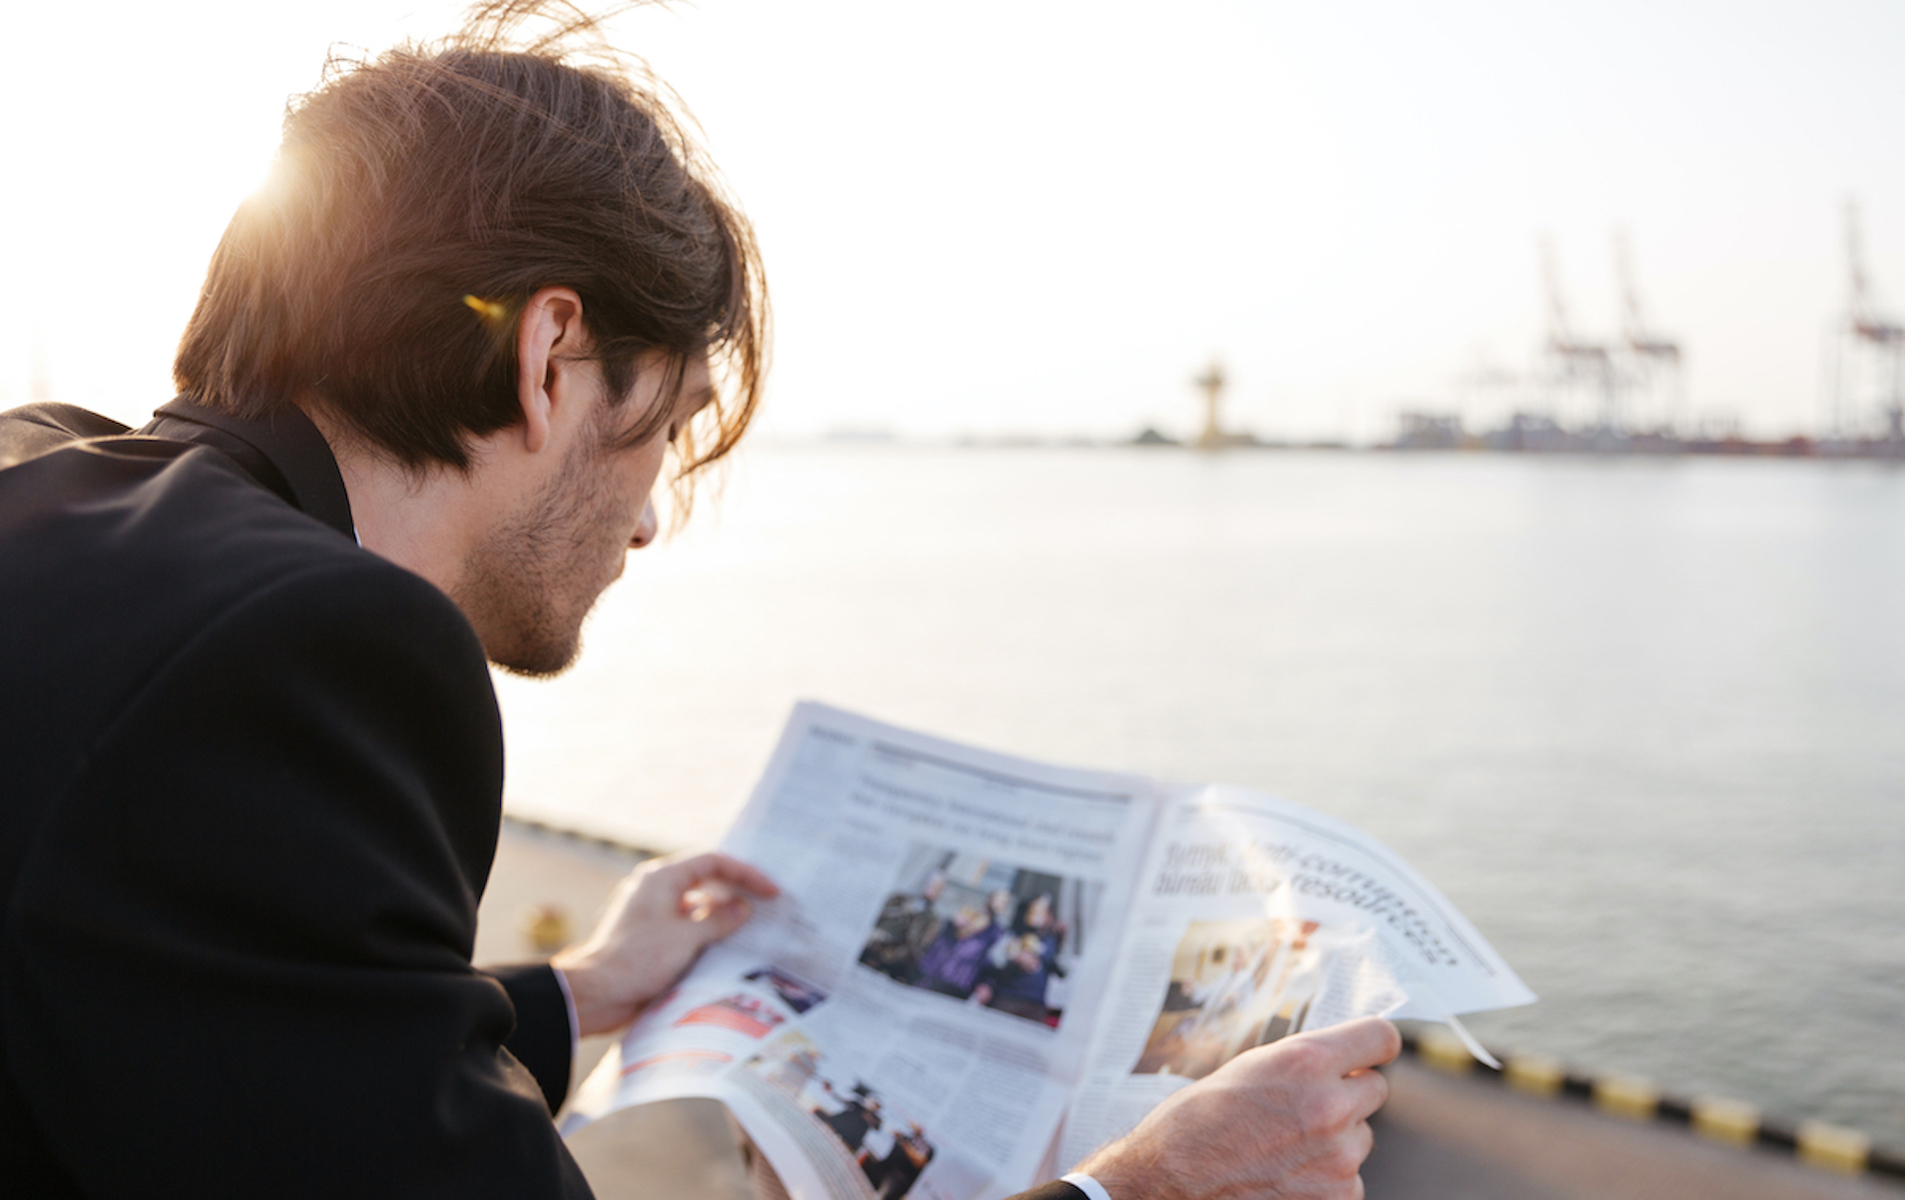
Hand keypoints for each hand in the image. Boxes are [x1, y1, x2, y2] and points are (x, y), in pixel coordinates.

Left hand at [551, 851, 778, 1036]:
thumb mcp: (687, 938)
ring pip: (697, 903)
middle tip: (766, 904)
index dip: (746, 873)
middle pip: (706, 879)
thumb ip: (720, 920)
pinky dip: (708, 930)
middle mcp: (657, 888)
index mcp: (662, 878)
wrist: (596, 994)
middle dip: (736, 890)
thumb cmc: (637, 961)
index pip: (713, 862)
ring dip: (723, 913)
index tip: (770, 891)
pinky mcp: (652, 935)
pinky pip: (687, 924)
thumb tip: (744, 908)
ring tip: (752, 927)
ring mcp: (653, 912)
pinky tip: (726, 945)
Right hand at [1076, 1017, 1398, 1199]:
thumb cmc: (1198, 1124)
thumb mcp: (1251, 1068)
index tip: (1371, 1051)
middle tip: (1306, 1107)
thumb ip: (1305, 1063)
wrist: (1171, 1182)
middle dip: (1347, 1095)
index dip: (1373, 1045)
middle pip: (1375, 1090)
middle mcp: (1330, 1106)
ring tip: (1283, 1146)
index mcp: (1306, 1063)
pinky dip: (1325, 1178)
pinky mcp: (1339, 1197)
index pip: (1380, 1038)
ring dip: (1335, 1140)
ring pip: (1360, 1138)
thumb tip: (1342, 1061)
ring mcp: (1339, 1158)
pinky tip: (1285, 1174)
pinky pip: (1350, 1178)